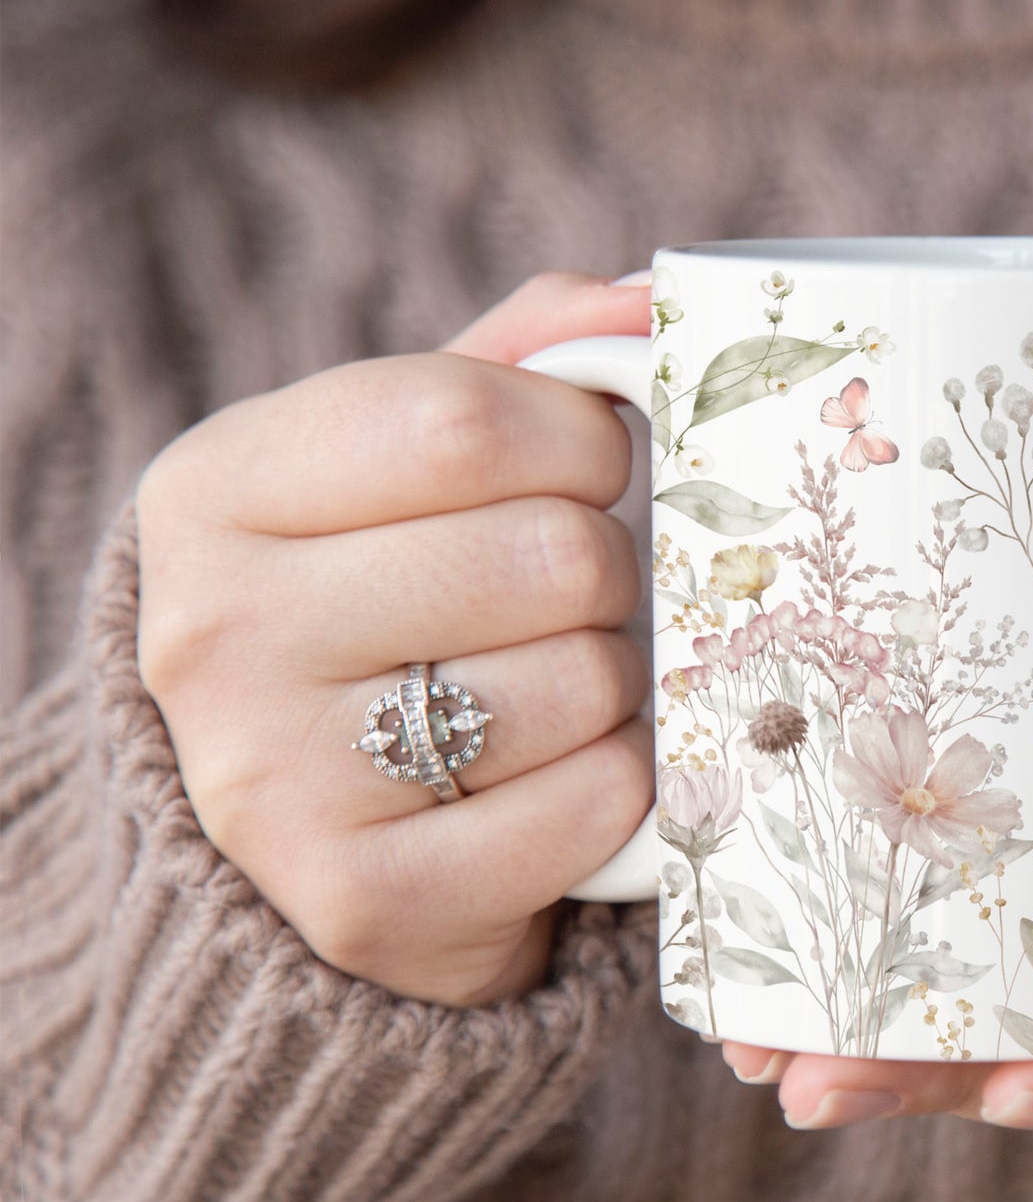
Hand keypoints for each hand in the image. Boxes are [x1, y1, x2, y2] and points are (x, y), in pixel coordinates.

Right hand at [136, 273, 658, 1005]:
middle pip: (546, 554)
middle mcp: (216, 632)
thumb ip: (520, 360)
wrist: (324, 826)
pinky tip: (566, 775)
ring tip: (557, 688)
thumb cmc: (395, 604)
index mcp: (216, 488)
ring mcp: (275, 782)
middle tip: (574, 597)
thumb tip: (647, 299)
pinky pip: (596, 805)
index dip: (583, 440)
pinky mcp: (364, 902)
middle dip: (607, 570)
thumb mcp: (410, 464)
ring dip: (617, 682)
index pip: (463, 421)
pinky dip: (625, 785)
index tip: (593, 469)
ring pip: (583, 682)